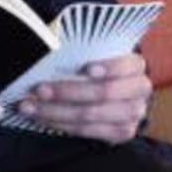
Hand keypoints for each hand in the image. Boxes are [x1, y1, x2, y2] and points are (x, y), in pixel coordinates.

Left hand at [17, 54, 151, 143]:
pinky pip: (88, 131)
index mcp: (136, 65)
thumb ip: (83, 50)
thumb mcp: (96, 53)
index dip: (107, 68)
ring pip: (92, 115)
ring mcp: (133, 114)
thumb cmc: (97, 66)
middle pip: (104, 93)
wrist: (117, 91)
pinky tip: (43, 118)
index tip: (84, 68)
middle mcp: (140, 90)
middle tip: (38, 89)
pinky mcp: (122, 133)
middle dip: (67, 92)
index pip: (125, 66)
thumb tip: (50, 39)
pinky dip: (61, 125)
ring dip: (57, 112)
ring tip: (31, 107)